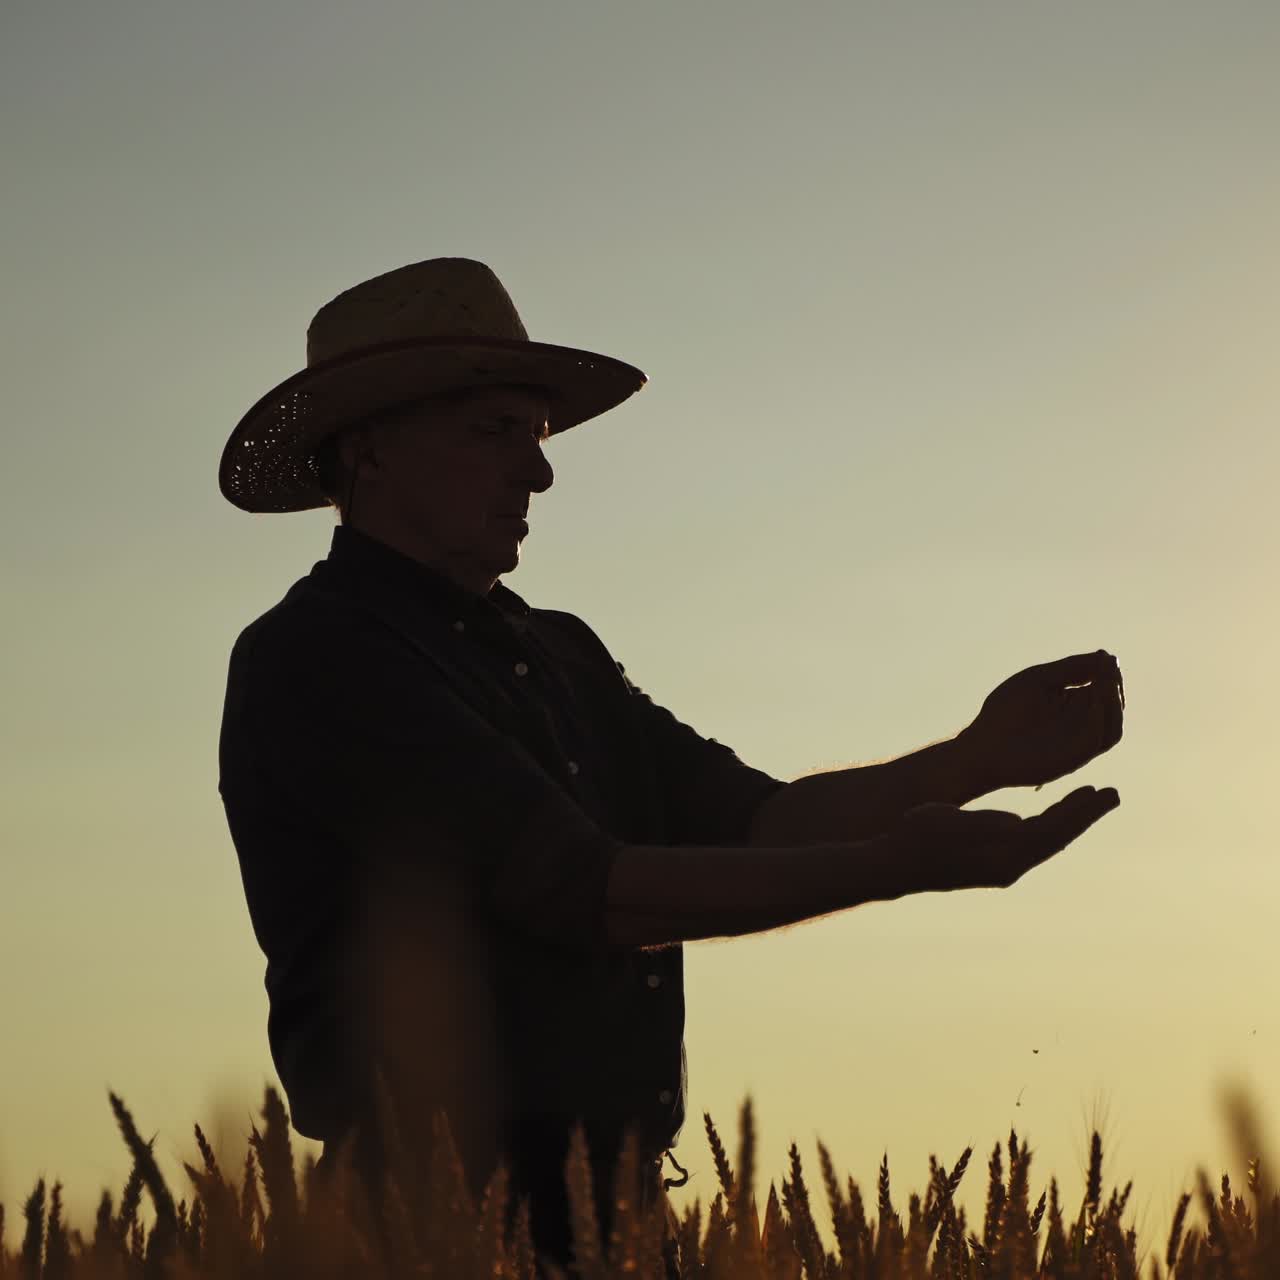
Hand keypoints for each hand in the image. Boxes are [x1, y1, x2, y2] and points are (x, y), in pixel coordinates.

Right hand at [891, 785, 1119, 891]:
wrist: (891, 866)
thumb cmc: (914, 838)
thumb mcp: (946, 822)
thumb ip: (985, 823)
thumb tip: (1019, 822)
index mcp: (1004, 857)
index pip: (1054, 831)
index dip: (1082, 810)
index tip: (1107, 791)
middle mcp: (1009, 868)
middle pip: (1057, 838)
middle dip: (1084, 815)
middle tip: (1111, 793)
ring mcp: (1000, 870)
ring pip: (1045, 842)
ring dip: (1067, 820)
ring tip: (1087, 800)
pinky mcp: (990, 866)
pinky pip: (1030, 846)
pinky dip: (1046, 828)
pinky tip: (1045, 818)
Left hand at [958, 650, 1124, 790]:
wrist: (983, 746)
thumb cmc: (1005, 712)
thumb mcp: (1040, 680)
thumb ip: (1071, 668)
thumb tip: (1107, 656)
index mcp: (1075, 702)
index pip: (1103, 686)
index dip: (1109, 671)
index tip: (1106, 656)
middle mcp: (1082, 723)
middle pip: (1113, 703)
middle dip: (1112, 683)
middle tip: (1107, 666)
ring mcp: (1080, 743)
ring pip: (1112, 723)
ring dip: (1112, 701)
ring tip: (1104, 680)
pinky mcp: (1075, 758)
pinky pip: (1098, 740)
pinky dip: (1100, 720)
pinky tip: (1093, 701)